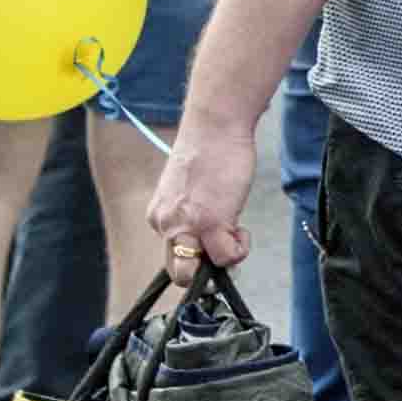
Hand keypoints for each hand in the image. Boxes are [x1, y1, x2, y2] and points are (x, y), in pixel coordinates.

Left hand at [143, 109, 262, 279]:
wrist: (215, 128)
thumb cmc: (210, 151)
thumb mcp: (190, 190)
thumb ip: (193, 215)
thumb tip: (212, 236)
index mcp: (160, 216)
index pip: (171, 255)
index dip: (196, 256)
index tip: (213, 245)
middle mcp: (166, 224)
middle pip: (178, 272)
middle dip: (203, 271)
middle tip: (224, 249)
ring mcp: (186, 225)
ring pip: (199, 271)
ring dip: (225, 257)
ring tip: (236, 231)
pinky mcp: (211, 222)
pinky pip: (227, 256)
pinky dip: (240, 248)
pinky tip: (241, 226)